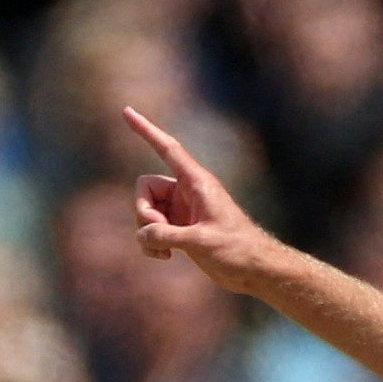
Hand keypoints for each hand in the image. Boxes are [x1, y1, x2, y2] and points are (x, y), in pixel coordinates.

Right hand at [125, 106, 275, 291]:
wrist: (255, 270)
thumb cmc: (237, 250)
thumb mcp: (201, 242)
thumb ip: (167, 236)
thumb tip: (142, 235)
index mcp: (196, 182)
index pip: (167, 149)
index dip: (147, 130)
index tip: (127, 111)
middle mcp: (186, 192)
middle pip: (144, 188)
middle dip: (144, 212)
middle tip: (160, 232)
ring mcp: (181, 211)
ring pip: (146, 211)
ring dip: (147, 232)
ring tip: (165, 252)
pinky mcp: (180, 229)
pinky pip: (151, 229)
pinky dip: (151, 242)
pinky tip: (164, 256)